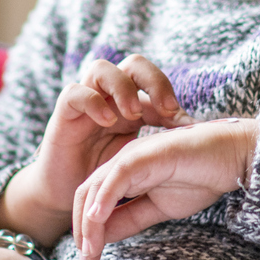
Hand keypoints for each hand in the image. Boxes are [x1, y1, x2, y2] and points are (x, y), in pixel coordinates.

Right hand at [0, 55, 191, 243]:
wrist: (68, 195)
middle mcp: (108, 97)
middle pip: (132, 65)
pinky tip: (108, 121)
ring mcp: (85, 102)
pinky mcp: (63, 114)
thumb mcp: (139, 157)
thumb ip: (161, 141)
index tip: (186, 123)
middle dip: (152, 80)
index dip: (171, 95)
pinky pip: (74, 93)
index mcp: (131, 103)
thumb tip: (195, 130)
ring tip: (134, 114)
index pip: (153, 81)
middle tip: (167, 108)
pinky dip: (92, 102)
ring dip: (122, 88)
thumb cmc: (107, 176)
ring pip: (101, 69)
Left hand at [70, 117, 257, 259]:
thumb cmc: (202, 177)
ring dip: (89, 223)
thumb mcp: (159, 208)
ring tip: (91, 250)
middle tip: (88, 259)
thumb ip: (132, 219)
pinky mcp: (145, 155)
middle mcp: (122, 162)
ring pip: (96, 189)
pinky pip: (116, 178)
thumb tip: (104, 237)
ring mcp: (132, 156)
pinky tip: (97, 219)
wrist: (233, 156)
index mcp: (124, 173)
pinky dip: (103, 199)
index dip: (86, 229)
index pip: (93, 200)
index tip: (90, 257)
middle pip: (86, 195)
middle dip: (82, 229)